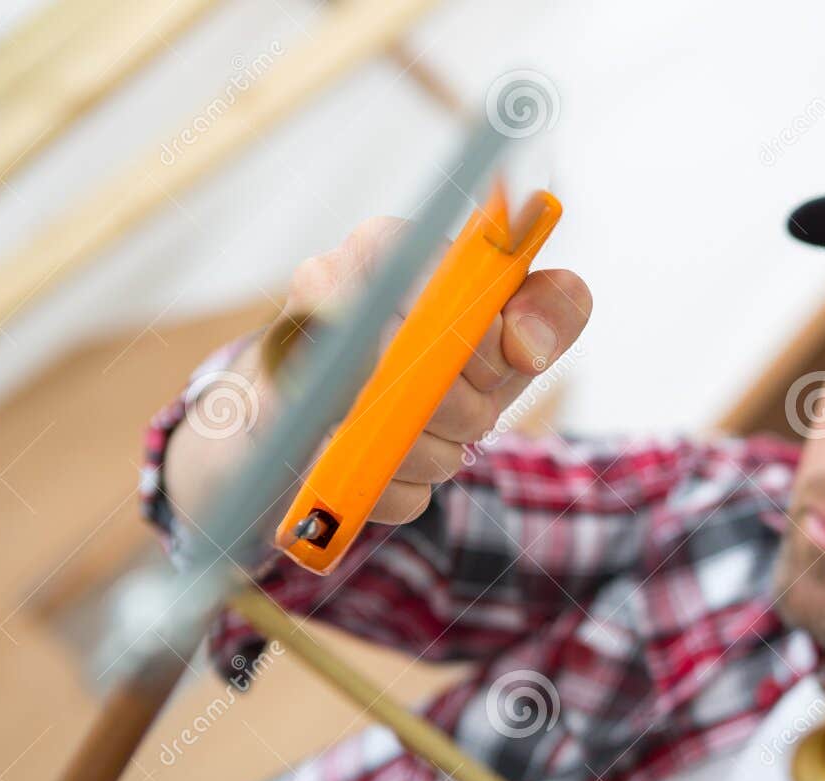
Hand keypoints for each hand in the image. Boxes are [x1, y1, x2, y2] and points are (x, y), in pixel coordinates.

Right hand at [163, 215, 590, 527]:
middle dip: (467, 410)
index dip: (482, 345)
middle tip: (473, 416)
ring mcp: (283, 361)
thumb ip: (552, 309)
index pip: (438, 289)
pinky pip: (364, 484)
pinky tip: (395, 467)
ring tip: (434, 438)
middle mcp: (321, 288)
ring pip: (389, 432)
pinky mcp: (272, 438)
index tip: (499, 367)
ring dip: (436, 455)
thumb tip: (525, 348)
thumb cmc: (443, 363)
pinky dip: (400, 491)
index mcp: (383, 246)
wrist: (351, 412)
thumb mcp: (512, 329)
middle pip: (411, 364)